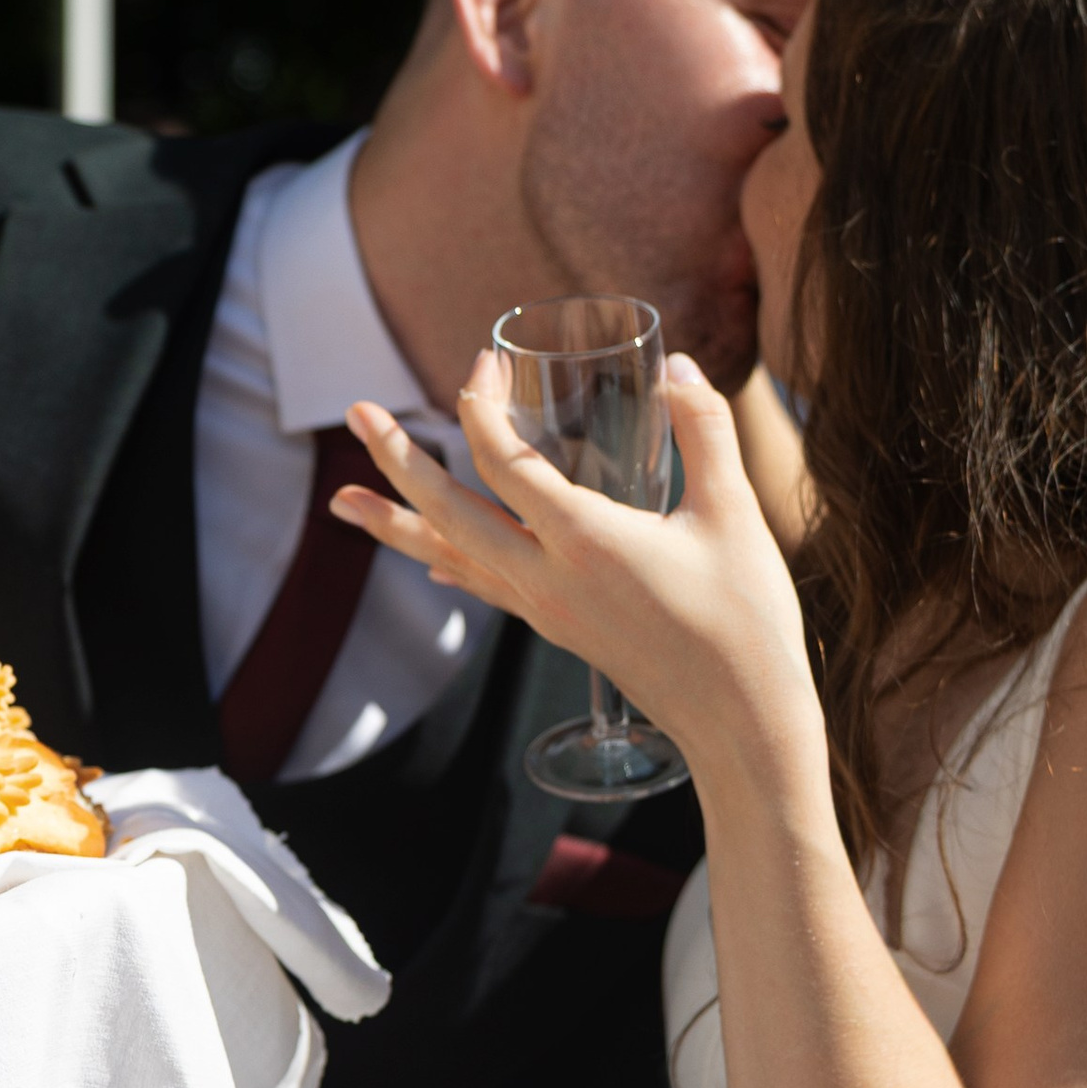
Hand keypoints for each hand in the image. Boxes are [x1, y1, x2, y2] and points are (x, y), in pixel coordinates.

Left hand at [334, 350, 830, 816]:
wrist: (742, 723)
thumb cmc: (744, 620)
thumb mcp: (733, 515)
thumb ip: (704, 431)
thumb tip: (676, 365)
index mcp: (585, 539)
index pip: (504, 461)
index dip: (483, 405)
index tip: (483, 364)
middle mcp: (548, 575)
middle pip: (450, 509)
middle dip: (397, 460)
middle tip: (356, 413)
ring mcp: (546, 609)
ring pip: (453, 554)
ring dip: (396, 523)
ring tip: (342, 501)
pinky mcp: (558, 630)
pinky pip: (486, 589)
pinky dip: (449, 564)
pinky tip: (431, 561)